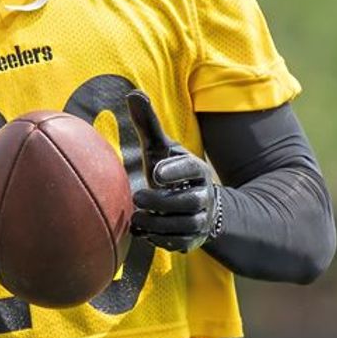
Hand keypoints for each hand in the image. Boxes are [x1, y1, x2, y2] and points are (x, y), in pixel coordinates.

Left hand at [126, 90, 223, 252]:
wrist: (199, 207)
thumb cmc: (171, 171)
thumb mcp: (161, 148)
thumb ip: (148, 124)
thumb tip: (133, 93)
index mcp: (197, 169)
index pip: (191, 169)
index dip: (175, 170)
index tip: (156, 172)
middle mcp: (203, 195)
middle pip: (188, 203)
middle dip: (162, 202)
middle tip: (137, 198)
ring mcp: (199, 220)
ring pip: (183, 226)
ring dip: (158, 224)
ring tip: (136, 216)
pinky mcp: (191, 240)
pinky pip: (178, 244)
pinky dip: (159, 240)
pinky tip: (141, 231)